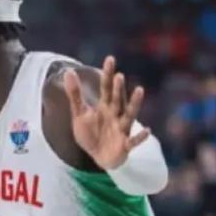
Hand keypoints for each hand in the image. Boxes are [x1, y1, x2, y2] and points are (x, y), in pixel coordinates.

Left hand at [63, 55, 149, 169]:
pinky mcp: (124, 145)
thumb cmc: (91, 133)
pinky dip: (140, 137)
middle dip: (118, 89)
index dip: (107, 75)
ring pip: (129, 115)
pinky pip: (133, 141)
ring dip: (134, 104)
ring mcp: (121, 129)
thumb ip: (75, 94)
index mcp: (105, 107)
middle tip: (119, 75)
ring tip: (139, 90)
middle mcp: (116, 115)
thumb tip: (68, 71)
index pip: (106, 88)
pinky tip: (147, 130)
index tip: (110, 59)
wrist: (97, 157)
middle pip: (117, 100)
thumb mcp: (79, 114)